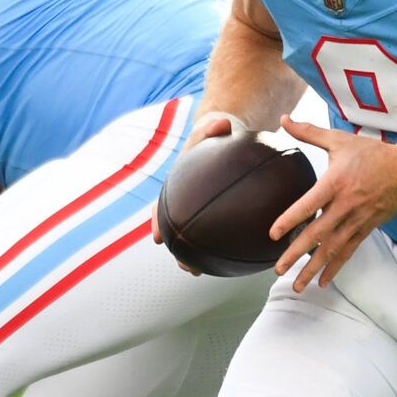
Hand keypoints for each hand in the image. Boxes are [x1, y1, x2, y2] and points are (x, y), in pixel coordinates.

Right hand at [155, 112, 245, 266]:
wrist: (226, 136)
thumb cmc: (215, 133)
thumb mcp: (213, 127)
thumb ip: (214, 127)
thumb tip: (222, 124)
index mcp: (179, 185)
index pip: (162, 206)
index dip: (158, 222)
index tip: (158, 237)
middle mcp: (187, 202)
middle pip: (176, 229)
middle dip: (178, 249)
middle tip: (183, 263)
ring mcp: (203, 209)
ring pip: (195, 236)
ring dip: (195, 256)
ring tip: (200, 272)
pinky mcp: (221, 213)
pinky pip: (223, 230)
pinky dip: (227, 244)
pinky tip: (238, 258)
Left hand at [268, 117, 396, 290]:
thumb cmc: (371, 154)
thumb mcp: (340, 140)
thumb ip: (309, 132)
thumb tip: (284, 119)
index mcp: (335, 184)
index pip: (308, 205)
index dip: (290, 220)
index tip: (273, 234)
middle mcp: (345, 206)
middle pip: (318, 235)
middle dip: (297, 254)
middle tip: (278, 269)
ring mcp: (356, 221)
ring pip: (332, 250)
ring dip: (313, 269)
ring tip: (298, 286)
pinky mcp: (365, 229)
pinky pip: (348, 252)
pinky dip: (335, 268)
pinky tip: (322, 282)